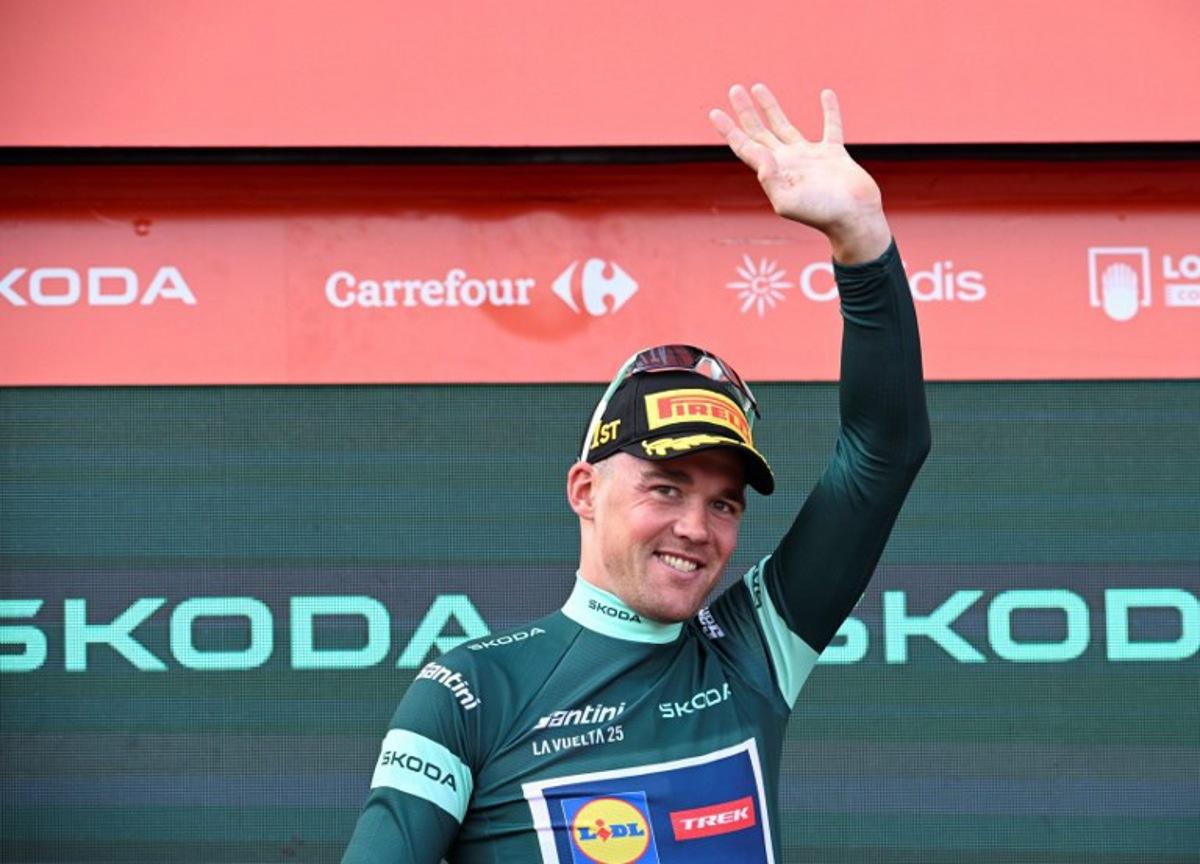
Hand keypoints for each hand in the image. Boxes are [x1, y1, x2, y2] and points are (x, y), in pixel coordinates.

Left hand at [709, 84, 890, 263]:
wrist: (855, 219)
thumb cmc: (822, 214)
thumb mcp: (788, 201)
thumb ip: (770, 179)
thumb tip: (759, 153)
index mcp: (774, 173)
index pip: (745, 148)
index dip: (729, 130)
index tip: (715, 112)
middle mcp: (788, 163)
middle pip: (760, 133)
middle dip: (746, 112)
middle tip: (734, 89)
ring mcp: (810, 157)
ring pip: (785, 126)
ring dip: (770, 107)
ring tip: (757, 87)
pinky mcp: (834, 154)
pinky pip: (830, 126)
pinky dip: (830, 110)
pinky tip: (826, 93)